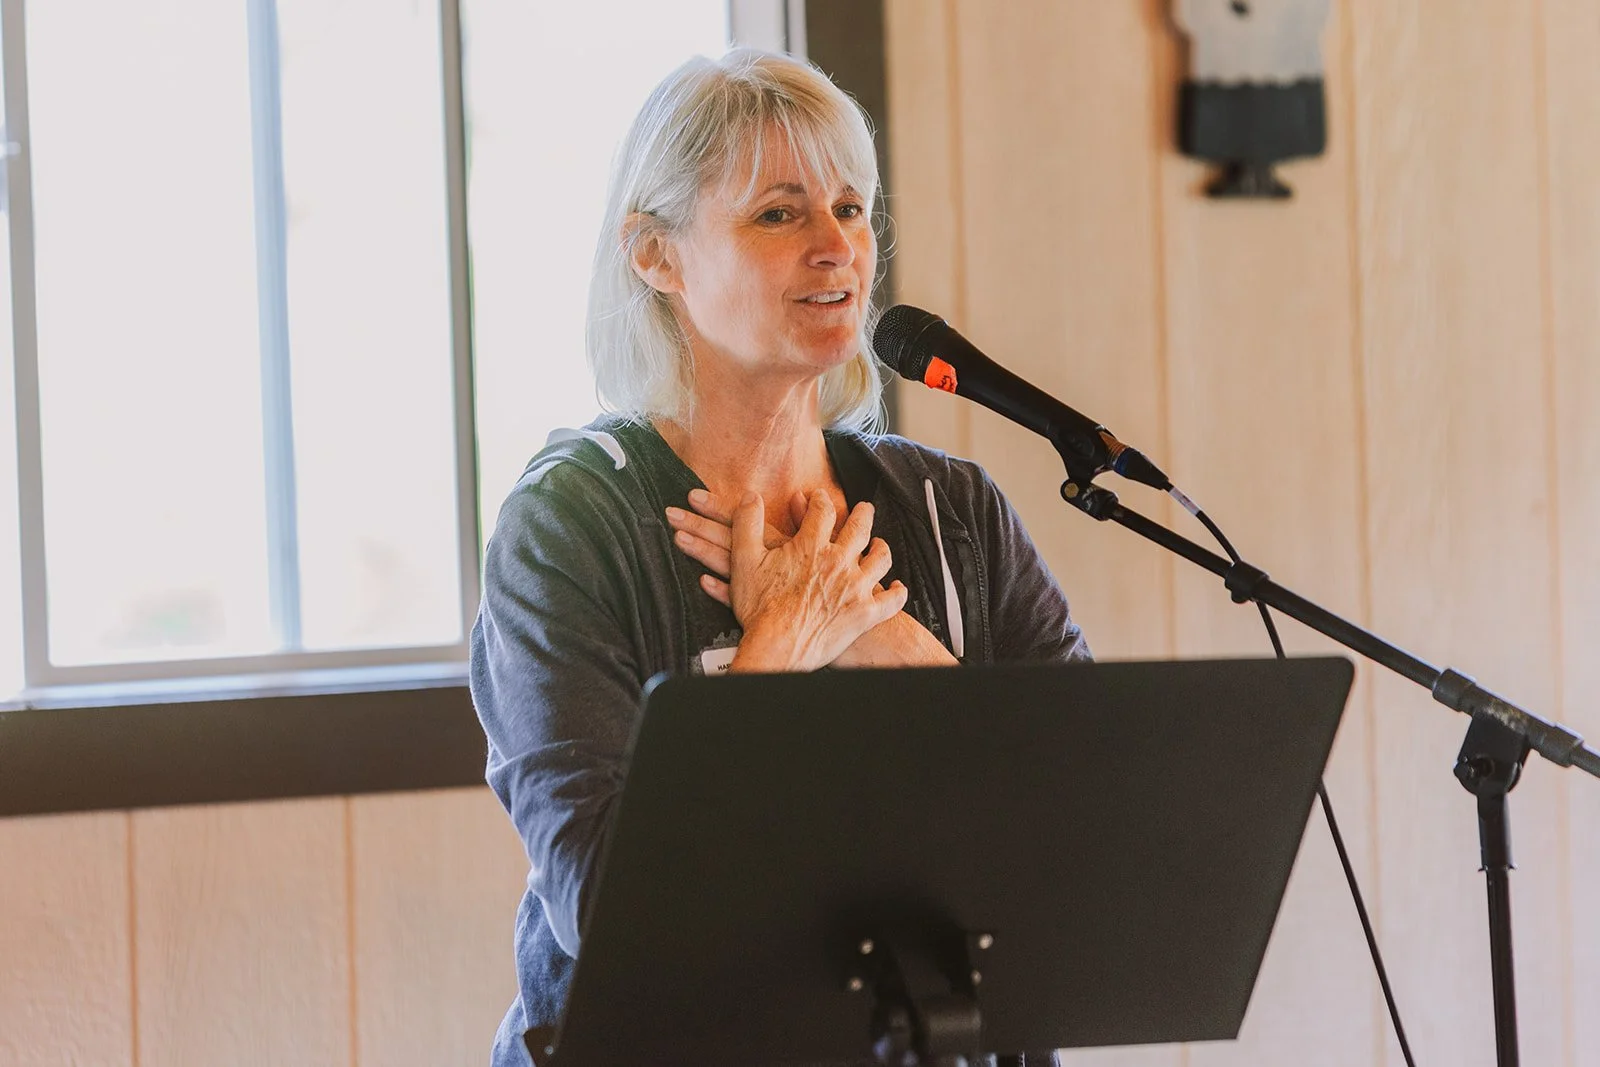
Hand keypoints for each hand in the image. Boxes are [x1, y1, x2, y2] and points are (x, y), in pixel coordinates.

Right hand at [666, 490, 954, 667]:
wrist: (777, 646)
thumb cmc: (760, 608)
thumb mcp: (745, 559)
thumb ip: (748, 524)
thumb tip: (751, 497)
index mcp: (812, 546)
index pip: (823, 511)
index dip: (821, 500)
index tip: (819, 498)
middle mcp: (839, 562)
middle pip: (860, 528)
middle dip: (863, 514)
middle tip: (864, 509)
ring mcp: (856, 588)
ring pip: (881, 559)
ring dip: (882, 548)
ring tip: (879, 545)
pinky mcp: (865, 614)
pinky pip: (892, 600)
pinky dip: (898, 592)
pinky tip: (898, 588)